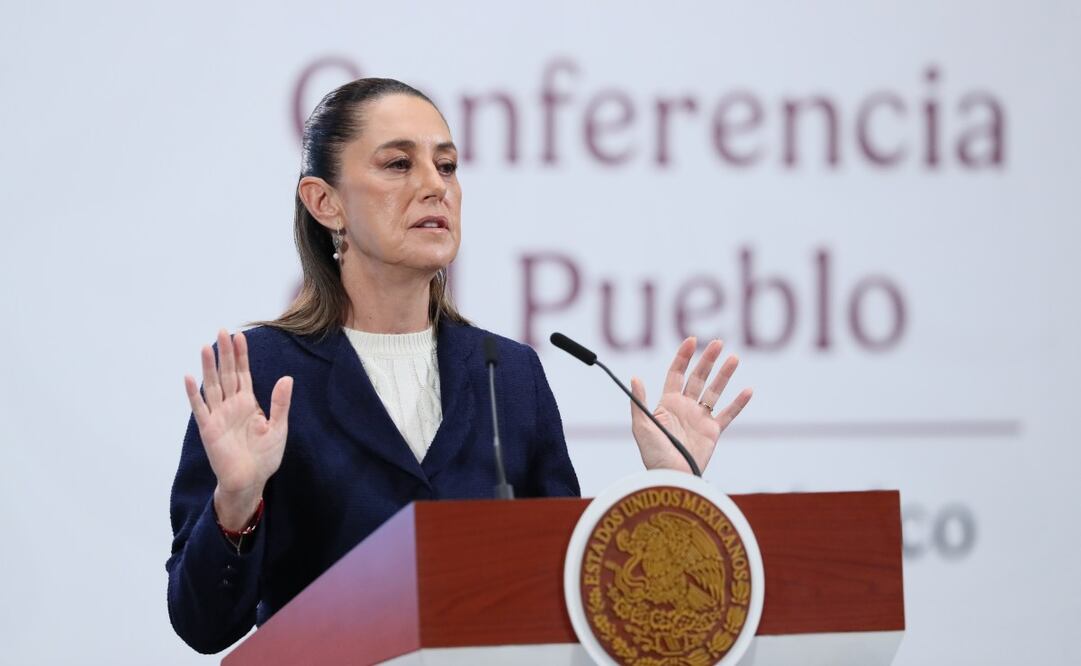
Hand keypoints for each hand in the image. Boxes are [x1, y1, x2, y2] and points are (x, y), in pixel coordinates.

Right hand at [184, 330, 292, 529]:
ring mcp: (218, 416)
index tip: (240, 336)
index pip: (243, 374)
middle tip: (222, 331)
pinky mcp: (209, 429)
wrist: (250, 481)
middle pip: (227, 374)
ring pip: (212, 386)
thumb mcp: (278, 427)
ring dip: (208, 367)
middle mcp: (231, 406)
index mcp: (248, 404)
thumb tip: (286, 378)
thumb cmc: (265, 457)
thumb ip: (280, 403)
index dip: (241, 355)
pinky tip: (189, 378)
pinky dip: (194, 394)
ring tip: (205, 347)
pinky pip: (200, 409)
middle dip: (225, 353)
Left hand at [629, 338, 751, 473]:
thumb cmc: (653, 455)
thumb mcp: (641, 427)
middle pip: (698, 378)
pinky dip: (738, 403)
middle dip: (707, 360)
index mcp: (667, 404)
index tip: (692, 340)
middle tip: (718, 343)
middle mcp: (685, 408)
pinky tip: (748, 389)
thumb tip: (635, 377)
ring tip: (734, 358)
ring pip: (714, 391)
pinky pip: (728, 414)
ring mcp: (700, 419)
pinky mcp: (713, 432)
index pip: (677, 373)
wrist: (672, 478)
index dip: (683, 357)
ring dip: (724, 375)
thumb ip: (639, 402)